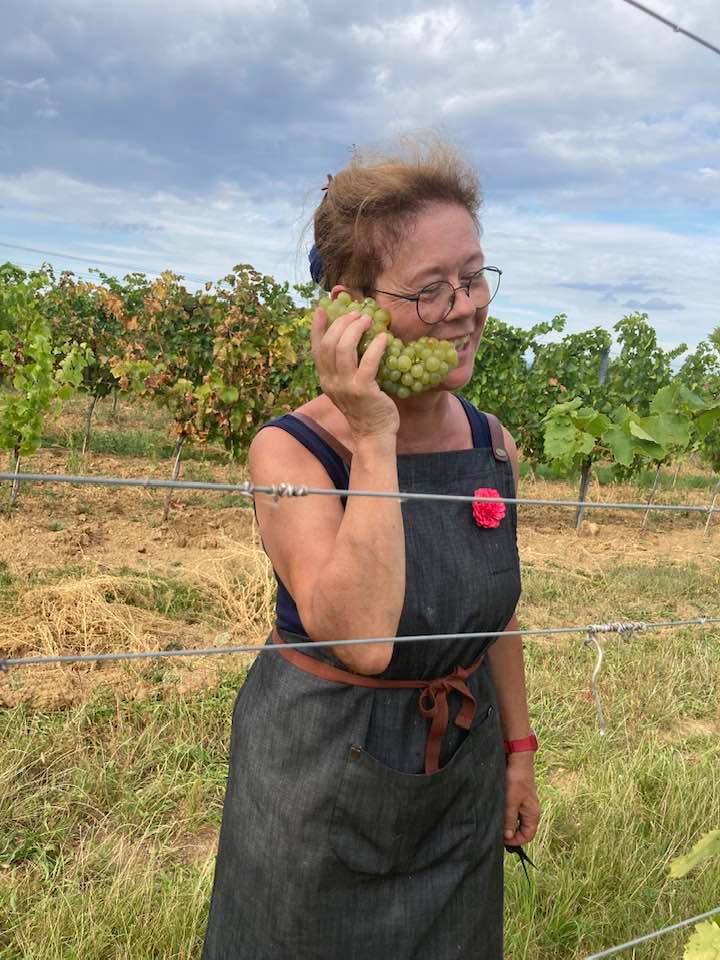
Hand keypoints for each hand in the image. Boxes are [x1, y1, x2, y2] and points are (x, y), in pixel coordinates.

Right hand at [310, 307, 399, 440]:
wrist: (373, 434)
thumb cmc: (364, 408)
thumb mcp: (346, 387)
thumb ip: (344, 368)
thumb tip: (352, 340)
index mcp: (325, 379)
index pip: (316, 349)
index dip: (317, 327)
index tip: (322, 309)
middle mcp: (331, 382)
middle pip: (329, 344)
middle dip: (342, 323)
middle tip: (356, 314)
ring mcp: (346, 386)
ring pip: (344, 349)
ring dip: (356, 329)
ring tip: (368, 319)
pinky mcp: (363, 390)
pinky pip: (368, 362)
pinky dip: (376, 346)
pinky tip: (384, 338)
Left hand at [503, 754, 540, 845]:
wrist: (517, 759)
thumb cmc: (516, 779)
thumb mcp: (511, 802)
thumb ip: (510, 820)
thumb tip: (509, 837)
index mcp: (532, 814)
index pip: (528, 836)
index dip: (515, 841)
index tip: (502, 840)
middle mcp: (530, 811)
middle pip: (522, 829)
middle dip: (510, 833)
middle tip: (496, 831)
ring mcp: (524, 804)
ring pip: (516, 820)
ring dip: (507, 822)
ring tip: (496, 821)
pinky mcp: (518, 797)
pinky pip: (513, 811)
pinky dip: (506, 814)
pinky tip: (497, 811)